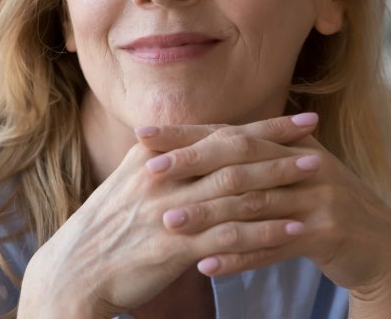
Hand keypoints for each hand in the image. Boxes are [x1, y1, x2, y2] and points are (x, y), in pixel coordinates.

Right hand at [17, 115, 321, 317]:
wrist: (73, 273)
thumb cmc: (106, 230)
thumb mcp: (131, 184)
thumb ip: (167, 164)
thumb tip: (203, 148)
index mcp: (153, 155)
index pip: (218, 133)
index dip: (262, 126)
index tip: (298, 119)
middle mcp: (162, 175)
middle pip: (231, 154)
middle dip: (278, 146)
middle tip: (317, 140)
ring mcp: (168, 209)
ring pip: (236, 190)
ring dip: (280, 182)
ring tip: (317, 177)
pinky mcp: (173, 246)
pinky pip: (229, 235)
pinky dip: (265, 231)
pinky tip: (294, 229)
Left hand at [136, 113, 390, 314]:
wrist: (384, 245)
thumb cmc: (325, 210)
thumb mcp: (295, 176)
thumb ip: (257, 160)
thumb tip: (203, 143)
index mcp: (292, 146)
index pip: (232, 133)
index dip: (189, 133)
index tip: (145, 134)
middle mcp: (306, 164)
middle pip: (241, 160)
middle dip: (193, 164)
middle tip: (150, 172)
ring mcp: (320, 197)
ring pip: (254, 204)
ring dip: (209, 214)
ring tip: (169, 222)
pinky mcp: (329, 233)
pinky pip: (275, 246)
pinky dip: (239, 256)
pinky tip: (207, 264)